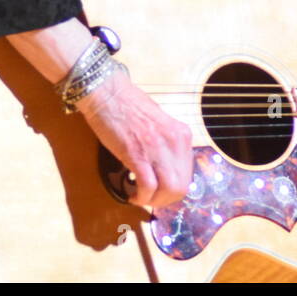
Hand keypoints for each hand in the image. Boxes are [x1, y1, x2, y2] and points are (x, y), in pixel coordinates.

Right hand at [76, 68, 195, 208]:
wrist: (108, 94)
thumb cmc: (130, 106)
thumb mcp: (160, 125)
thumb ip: (168, 145)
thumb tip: (167, 168)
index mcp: (182, 135)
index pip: (188, 174)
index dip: (174, 189)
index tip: (161, 191)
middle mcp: (175, 142)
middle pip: (181, 187)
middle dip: (165, 200)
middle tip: (151, 199)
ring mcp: (158, 148)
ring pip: (168, 190)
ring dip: (154, 201)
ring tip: (141, 197)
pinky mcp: (137, 154)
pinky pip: (147, 187)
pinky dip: (141, 197)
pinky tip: (133, 195)